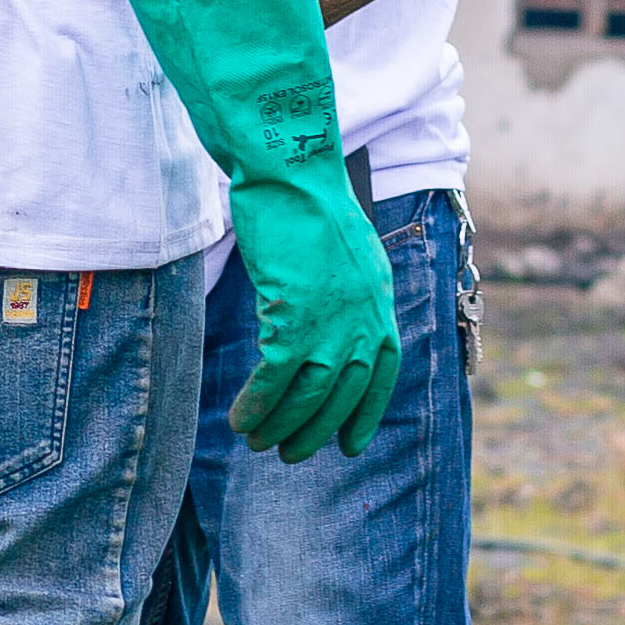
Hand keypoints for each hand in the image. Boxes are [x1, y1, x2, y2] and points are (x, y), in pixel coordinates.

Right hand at [126, 0, 401, 460]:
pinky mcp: (295, 315)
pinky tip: (240, 419)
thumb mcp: (346, 252)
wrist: (290, 170)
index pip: (384, 372)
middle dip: (317, 430)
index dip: (366, 413)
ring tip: (258, 443)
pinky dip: (257, 405)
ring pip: (307, 394)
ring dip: (281, 426)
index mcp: (380, 299)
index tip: (350, 445)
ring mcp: (333, 319)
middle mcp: (365, 315)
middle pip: (344, 393)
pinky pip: (275, 379)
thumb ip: (348, 293)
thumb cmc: (307, 203)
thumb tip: (332, 328)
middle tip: (290, 453)